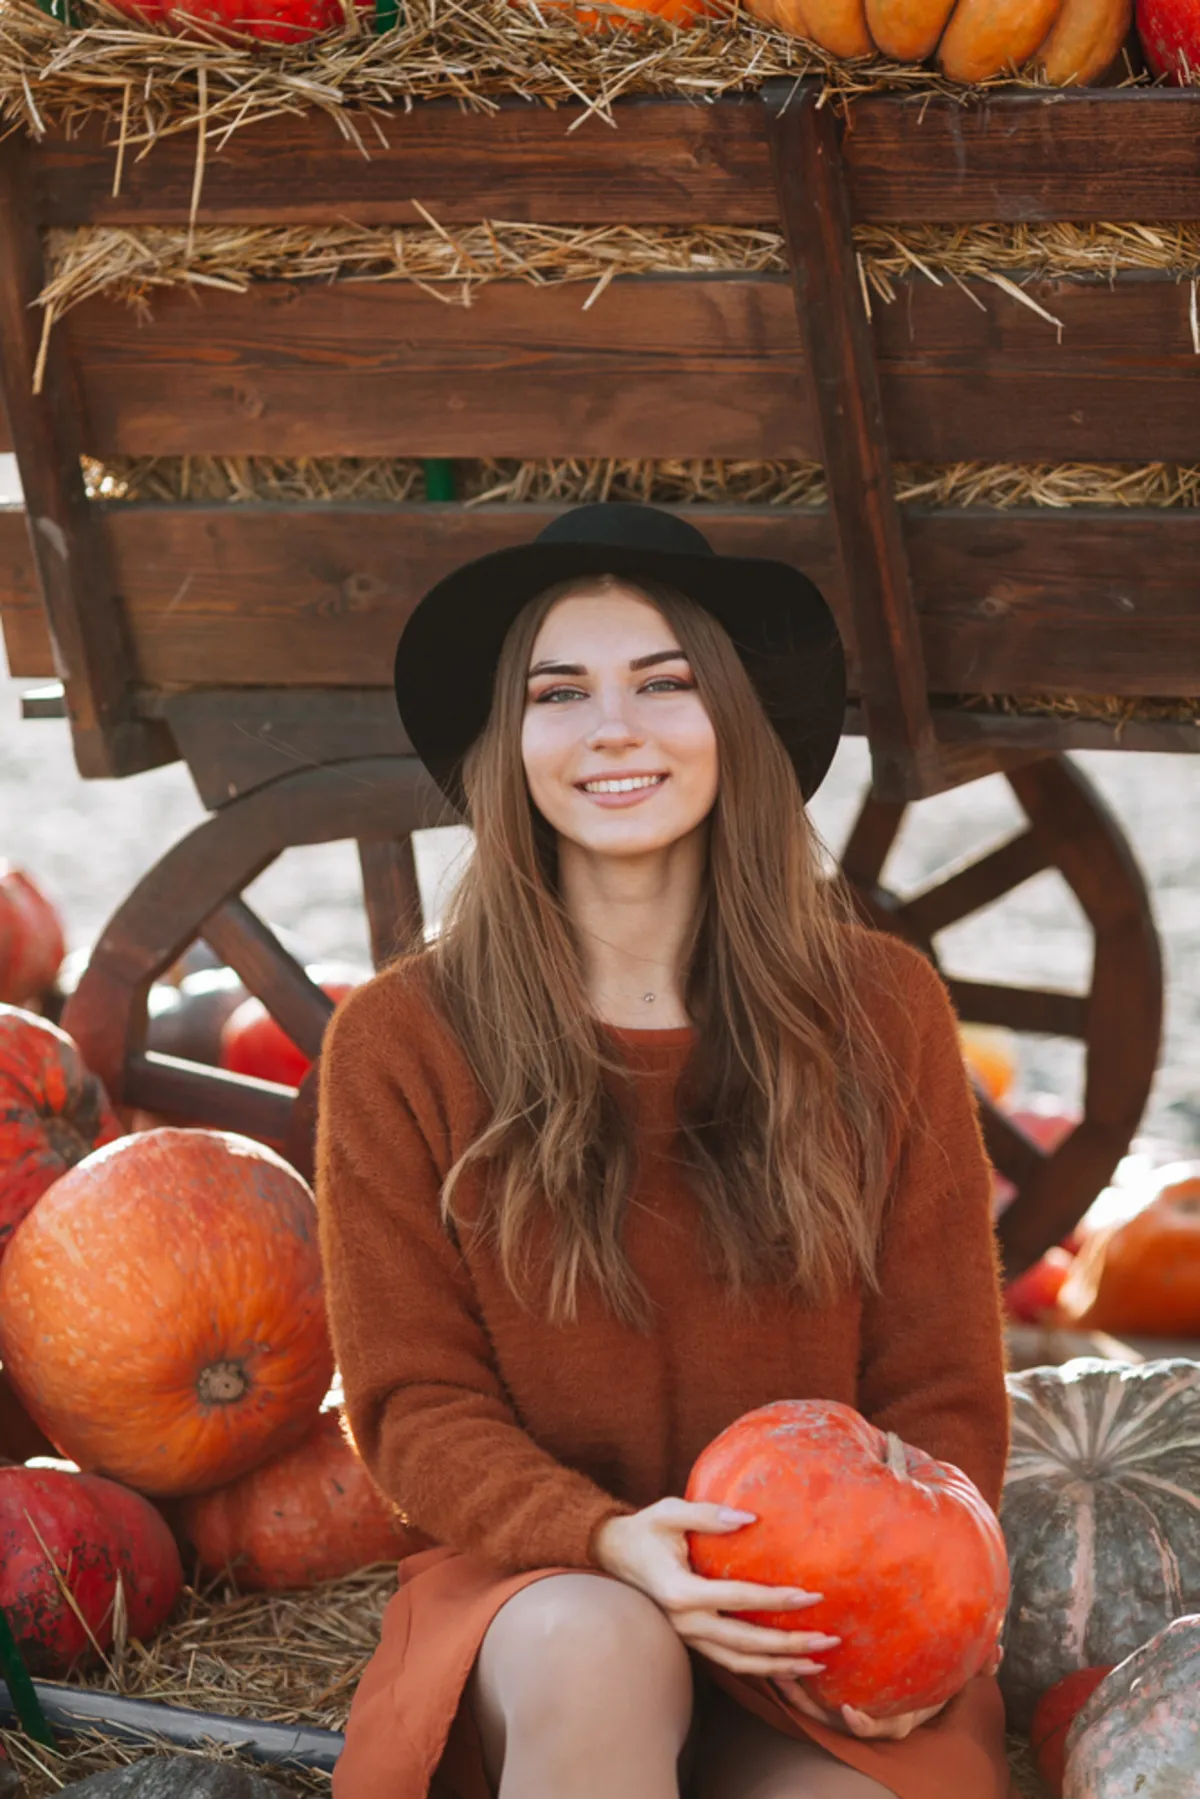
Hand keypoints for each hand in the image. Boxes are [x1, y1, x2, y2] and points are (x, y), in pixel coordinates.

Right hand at [592, 1499, 839, 1679]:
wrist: (613, 1555)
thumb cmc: (645, 1529)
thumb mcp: (669, 1512)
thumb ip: (707, 1514)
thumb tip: (750, 1518)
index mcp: (680, 1591)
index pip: (737, 1600)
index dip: (776, 1600)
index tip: (811, 1595)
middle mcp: (684, 1622)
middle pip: (745, 1644)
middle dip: (790, 1645)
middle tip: (829, 1640)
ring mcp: (688, 1637)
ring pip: (740, 1663)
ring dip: (781, 1666)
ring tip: (819, 1663)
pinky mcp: (693, 1640)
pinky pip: (731, 1662)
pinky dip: (763, 1669)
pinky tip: (791, 1666)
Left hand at [774, 1636, 1002, 1740]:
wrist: (920, 1682)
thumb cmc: (937, 1677)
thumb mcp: (957, 1672)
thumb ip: (976, 1661)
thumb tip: (996, 1647)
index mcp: (897, 1718)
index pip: (880, 1730)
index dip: (864, 1725)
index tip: (851, 1712)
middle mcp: (868, 1717)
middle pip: (832, 1721)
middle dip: (808, 1704)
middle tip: (789, 1677)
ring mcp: (846, 1708)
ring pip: (811, 1708)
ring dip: (791, 1687)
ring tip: (771, 1663)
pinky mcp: (830, 1695)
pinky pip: (804, 1692)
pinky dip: (790, 1677)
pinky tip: (774, 1652)